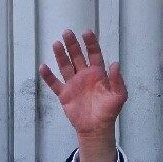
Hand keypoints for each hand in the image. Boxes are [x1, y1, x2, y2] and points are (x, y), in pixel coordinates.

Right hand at [39, 29, 126, 161]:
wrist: (96, 129)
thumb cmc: (109, 112)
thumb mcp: (119, 96)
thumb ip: (117, 80)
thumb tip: (115, 63)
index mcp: (98, 74)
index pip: (94, 54)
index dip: (90, 43)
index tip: (86, 32)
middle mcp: (84, 76)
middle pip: (77, 56)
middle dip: (72, 45)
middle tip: (67, 32)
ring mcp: (73, 84)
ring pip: (65, 66)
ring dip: (60, 55)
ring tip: (56, 44)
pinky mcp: (64, 94)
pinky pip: (54, 83)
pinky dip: (48, 76)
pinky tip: (43, 67)